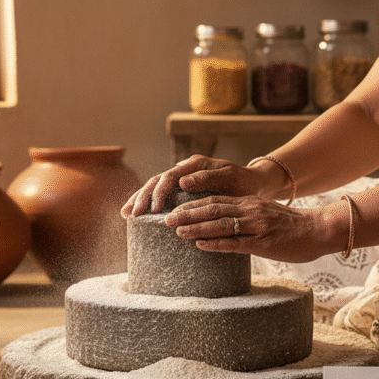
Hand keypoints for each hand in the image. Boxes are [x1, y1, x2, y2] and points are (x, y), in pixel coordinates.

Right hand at [121, 155, 261, 217]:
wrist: (251, 183)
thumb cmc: (242, 181)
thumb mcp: (229, 178)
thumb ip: (207, 178)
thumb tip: (182, 181)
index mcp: (195, 165)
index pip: (170, 176)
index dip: (159, 192)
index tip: (155, 208)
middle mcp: (185, 170)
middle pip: (157, 180)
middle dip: (143, 197)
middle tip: (132, 214)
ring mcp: (182, 179)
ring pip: (155, 186)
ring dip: (140, 199)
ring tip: (126, 213)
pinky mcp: (182, 190)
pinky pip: (161, 195)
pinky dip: (148, 202)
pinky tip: (136, 214)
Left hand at [163, 194, 343, 262]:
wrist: (319, 230)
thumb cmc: (292, 228)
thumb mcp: (265, 216)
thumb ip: (245, 219)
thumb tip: (223, 229)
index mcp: (249, 203)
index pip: (215, 200)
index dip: (192, 205)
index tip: (174, 209)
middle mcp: (250, 211)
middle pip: (212, 209)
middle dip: (187, 214)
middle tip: (166, 219)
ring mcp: (256, 226)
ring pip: (220, 224)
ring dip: (196, 227)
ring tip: (176, 230)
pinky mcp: (263, 243)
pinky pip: (235, 243)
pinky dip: (215, 243)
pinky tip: (200, 245)